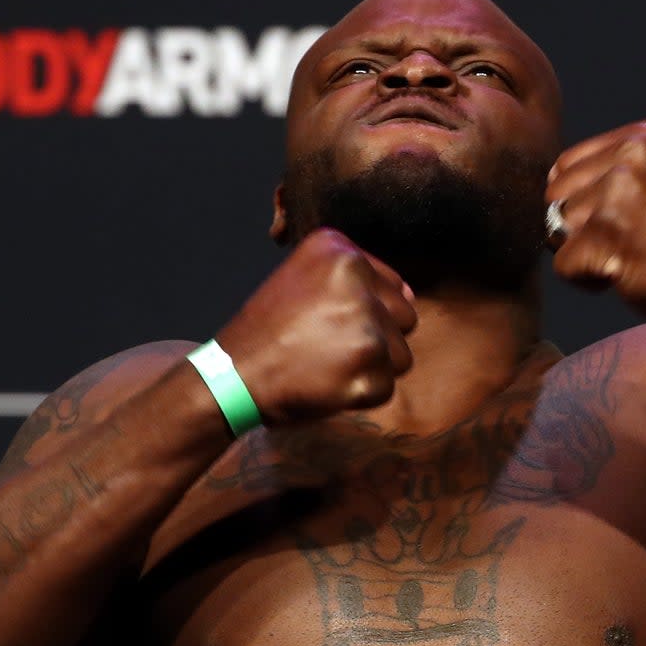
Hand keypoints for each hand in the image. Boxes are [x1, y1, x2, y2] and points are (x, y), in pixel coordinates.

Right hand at [215, 229, 416, 423]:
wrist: (232, 376)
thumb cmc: (269, 329)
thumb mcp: (303, 277)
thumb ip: (356, 277)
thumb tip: (413, 297)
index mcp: (341, 251)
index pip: (393, 286)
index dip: (362, 311)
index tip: (324, 321)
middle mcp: (356, 282)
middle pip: (404, 319)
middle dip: (374, 338)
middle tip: (326, 345)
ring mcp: (364, 327)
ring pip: (400, 356)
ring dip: (369, 367)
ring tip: (326, 364)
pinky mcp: (367, 371)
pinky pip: (385, 388)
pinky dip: (359, 395)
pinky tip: (326, 384)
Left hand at [545, 120, 645, 323]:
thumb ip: (610, 170)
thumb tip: (552, 182)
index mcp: (640, 139)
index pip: (566, 165)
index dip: (581, 200)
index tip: (622, 217)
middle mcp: (628, 159)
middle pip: (555, 196)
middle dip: (578, 226)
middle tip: (624, 238)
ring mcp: (617, 196)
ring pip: (557, 229)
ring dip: (584, 252)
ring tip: (628, 254)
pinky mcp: (607, 235)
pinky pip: (563, 264)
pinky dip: (586, 280)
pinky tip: (624, 273)